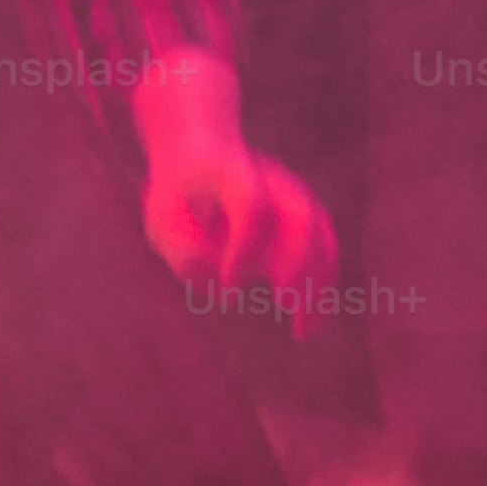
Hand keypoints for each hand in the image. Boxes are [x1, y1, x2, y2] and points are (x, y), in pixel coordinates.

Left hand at [129, 53, 336, 314]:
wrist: (199, 154)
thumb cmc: (176, 195)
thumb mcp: (163, 222)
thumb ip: (185, 252)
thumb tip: (226, 290)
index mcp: (230, 173)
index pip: (251, 205)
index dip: (244, 248)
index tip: (229, 283)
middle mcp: (271, 180)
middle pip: (302, 217)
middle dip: (299, 264)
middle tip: (285, 301)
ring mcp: (291, 196)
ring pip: (321, 235)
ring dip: (317, 284)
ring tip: (305, 330)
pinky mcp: (302, 216)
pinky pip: (323, 250)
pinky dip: (320, 286)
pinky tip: (309, 322)